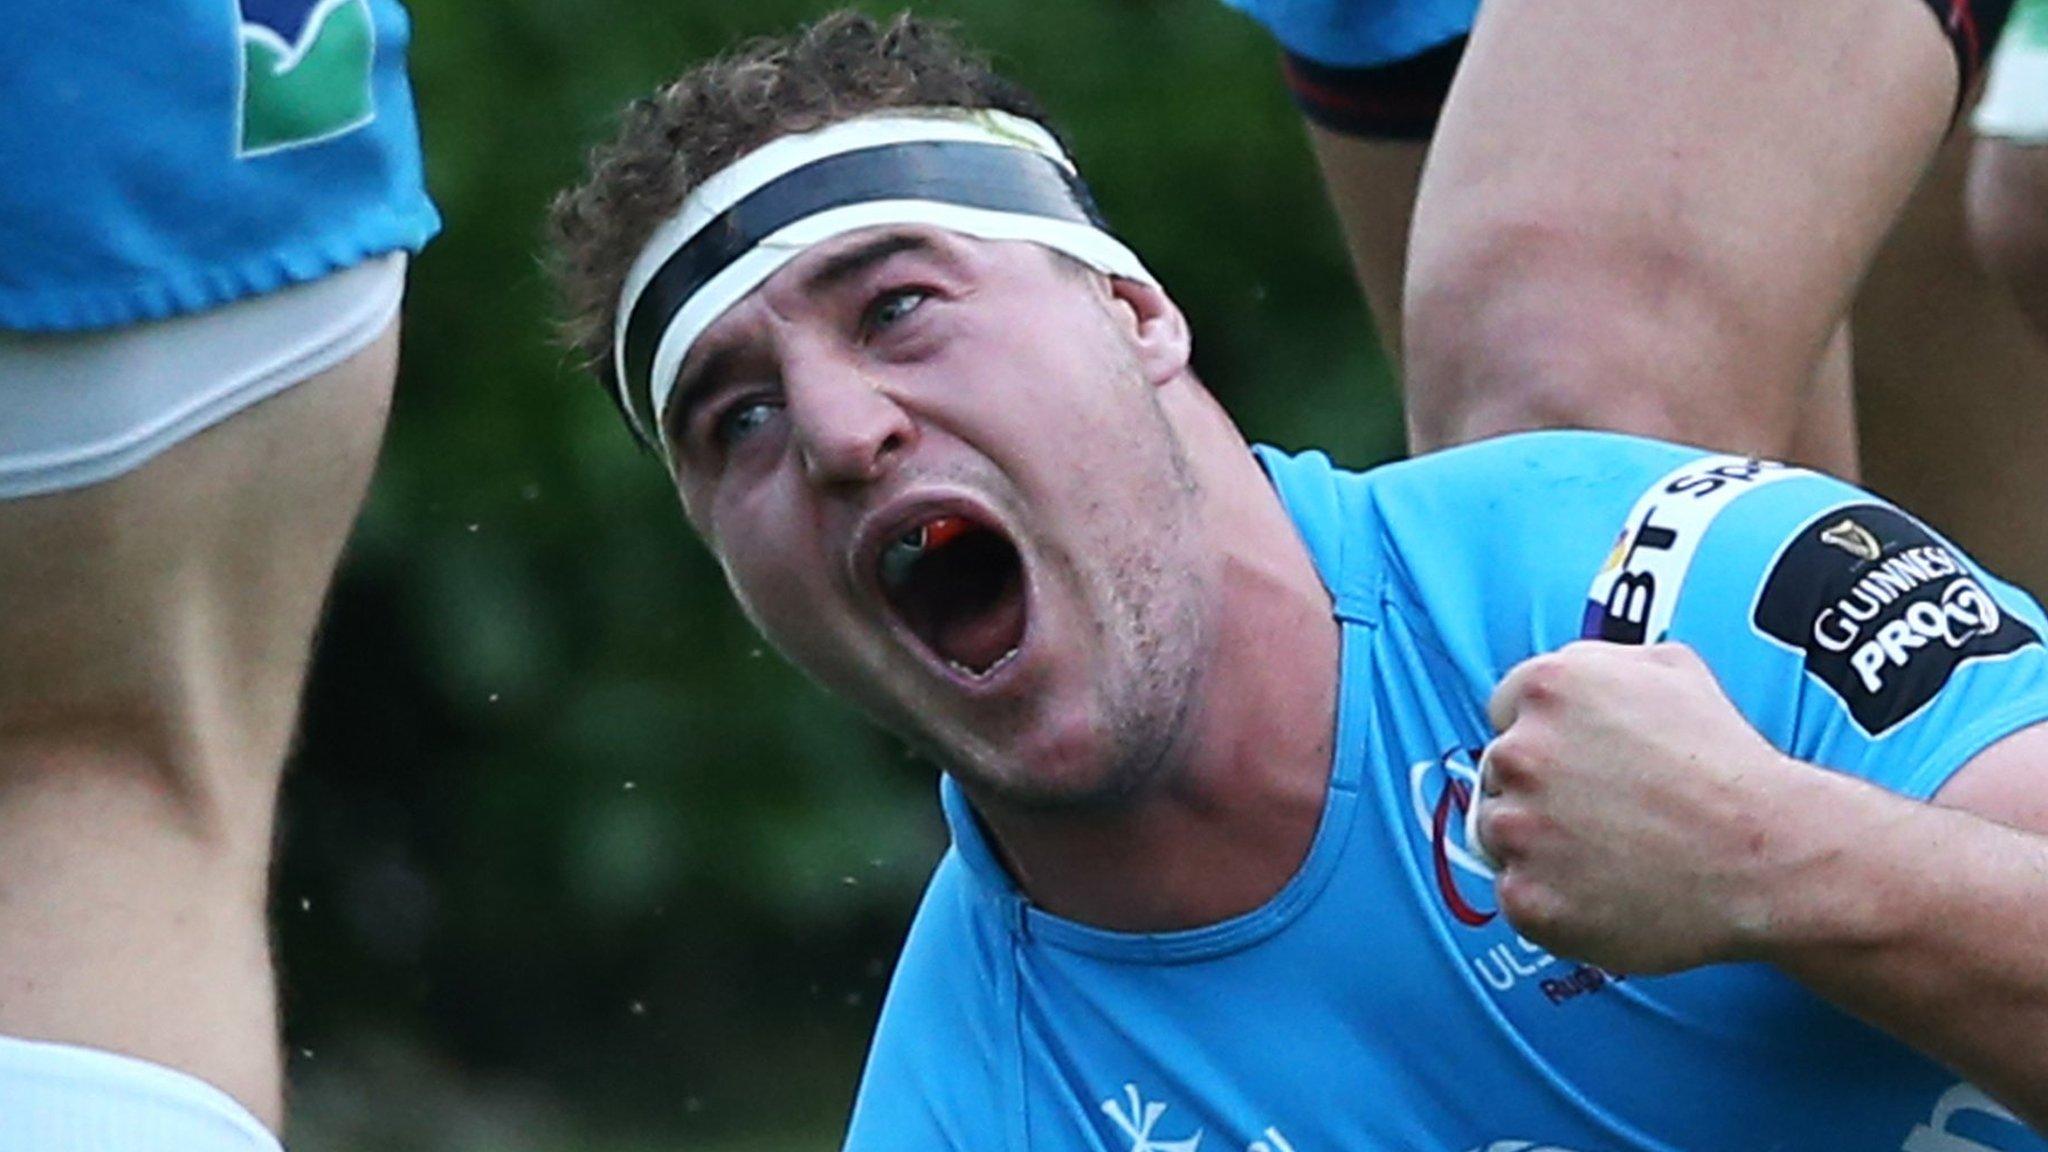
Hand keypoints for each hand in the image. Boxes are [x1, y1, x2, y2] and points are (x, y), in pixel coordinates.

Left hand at [1474, 641, 1814, 973]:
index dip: (1548, 739)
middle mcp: (1520, 752)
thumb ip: (1599, 663)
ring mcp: (1518, 829)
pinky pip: (1517, 895)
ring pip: (1498, 835)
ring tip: (1609, 853)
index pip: (1504, 711)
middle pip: (1497, 774)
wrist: (1768, 856)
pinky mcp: (1525, 898)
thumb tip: (1566, 675)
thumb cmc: (1727, 763)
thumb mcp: (1672, 669)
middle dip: (1539, 790)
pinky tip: (1605, 891)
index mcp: (1548, 688)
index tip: (1582, 764)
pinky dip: (1552, 899)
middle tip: (1606, 814)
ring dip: (1537, 844)